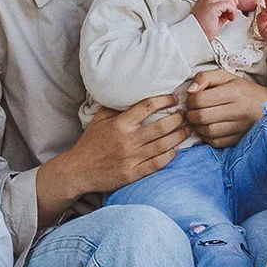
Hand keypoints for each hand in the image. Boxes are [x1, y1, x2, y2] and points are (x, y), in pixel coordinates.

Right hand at [37, 94, 188, 220]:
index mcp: (120, 124)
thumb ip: (115, 107)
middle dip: (178, 119)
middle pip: (162, 126)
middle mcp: (128, 140)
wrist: (79, 170)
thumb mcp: (99, 119)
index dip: (165, 101)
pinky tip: (176, 149)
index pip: (148, 107)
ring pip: (164, 145)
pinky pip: (158, 163)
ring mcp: (132, 158)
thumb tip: (132, 93)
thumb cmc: (90, 143)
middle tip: (186, 114)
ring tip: (188, 129)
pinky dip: (170, 155)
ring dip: (179, 136)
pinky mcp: (134, 173)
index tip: (173, 99)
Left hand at [182, 68, 266, 147]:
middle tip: (192, 111)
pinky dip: (207, 137)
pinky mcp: (239, 139)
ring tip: (199, 120)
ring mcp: (240, 127)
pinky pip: (215, 142)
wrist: (266, 106)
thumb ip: (205, 78)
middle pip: (202, 116)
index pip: (200, 99)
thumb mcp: (225, 77)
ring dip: (197, 126)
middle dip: (191, 114)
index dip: (190, 100)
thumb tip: (190, 91)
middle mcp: (238, 110)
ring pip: (207, 131)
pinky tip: (208, 128)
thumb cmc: (242, 90)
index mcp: (234, 91)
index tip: (192, 99)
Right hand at [191, 0, 243, 39]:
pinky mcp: (211, 7)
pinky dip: (232, 10)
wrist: (195, 36)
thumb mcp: (214, 17)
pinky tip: (230, 17)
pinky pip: (227, 4)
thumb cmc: (202, 29)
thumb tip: (230, 9)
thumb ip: (221, 10)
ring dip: (233, 6)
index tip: (229, 1)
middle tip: (234, 5)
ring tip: (231, 15)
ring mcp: (207, 2)